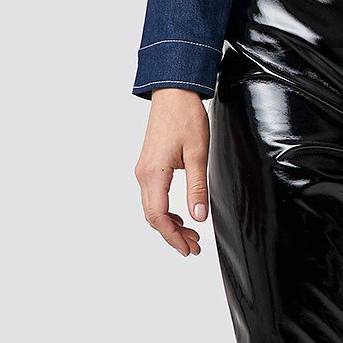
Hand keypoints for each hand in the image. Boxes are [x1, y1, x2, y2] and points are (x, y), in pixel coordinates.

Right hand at [135, 89, 210, 256]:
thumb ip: (197, 188)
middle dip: (173, 235)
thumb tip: (199, 217)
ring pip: (152, 208)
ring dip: (170, 225)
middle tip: (194, 247)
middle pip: (153, 217)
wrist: (173, 93)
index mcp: (154, 173)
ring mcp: (143, 170)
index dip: (173, 237)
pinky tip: (183, 216)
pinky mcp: (148, 166)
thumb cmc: (186, 118)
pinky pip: (153, 197)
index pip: (159, 217)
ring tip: (192, 235)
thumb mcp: (198, 155)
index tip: (188, 249)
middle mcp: (143, 175)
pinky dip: (166, 211)